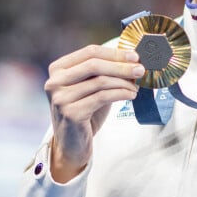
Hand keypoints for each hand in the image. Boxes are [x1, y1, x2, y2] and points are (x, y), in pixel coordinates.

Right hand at [44, 45, 143, 182]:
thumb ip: (105, 72)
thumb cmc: (85, 112)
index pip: (90, 52)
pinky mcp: (71, 113)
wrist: (72, 145)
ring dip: (123, 82)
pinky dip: (121, 94)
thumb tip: (133, 59)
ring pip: (100, 81)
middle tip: (140, 69)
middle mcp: (55, 81)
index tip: (135, 56)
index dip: (114, 53)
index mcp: (58, 69)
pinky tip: (131, 95)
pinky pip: (102, 97)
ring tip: (136, 86)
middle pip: (94, 64)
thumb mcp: (92, 86)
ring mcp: (61, 98)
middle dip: (121, 66)